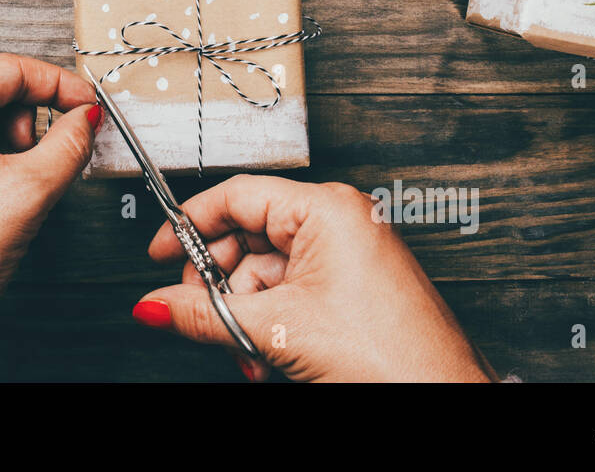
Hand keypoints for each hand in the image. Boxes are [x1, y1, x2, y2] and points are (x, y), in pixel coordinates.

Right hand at [132, 175, 493, 381]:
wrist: (440, 399)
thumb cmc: (392, 356)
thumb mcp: (276, 328)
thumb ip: (203, 313)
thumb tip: (154, 305)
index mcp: (327, 208)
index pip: (239, 195)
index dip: (191, 223)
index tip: (160, 252)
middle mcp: (339, 222)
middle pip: (247, 236)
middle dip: (219, 285)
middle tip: (197, 314)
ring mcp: (347, 254)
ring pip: (265, 273)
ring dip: (243, 316)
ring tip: (246, 352)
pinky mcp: (350, 285)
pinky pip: (289, 291)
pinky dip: (268, 323)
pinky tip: (265, 355)